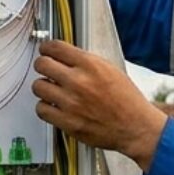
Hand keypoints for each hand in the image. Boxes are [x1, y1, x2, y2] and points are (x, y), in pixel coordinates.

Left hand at [32, 39, 168, 168]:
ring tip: (51, 90)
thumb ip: (85, 62)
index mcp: (91, 65)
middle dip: (42, 65)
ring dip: (43, 87)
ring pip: (38, 86)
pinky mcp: (67, 122)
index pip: (55, 47)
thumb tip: (63, 57)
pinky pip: (41, 109)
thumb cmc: (126, 100)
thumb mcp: (110, 70)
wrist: (135, 127)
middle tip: (46, 70)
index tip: (45, 51)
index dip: (46, 48)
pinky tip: (54, 106)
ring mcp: (71, 102)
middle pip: (42, 64)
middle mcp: (79, 81)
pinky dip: (45, 107)